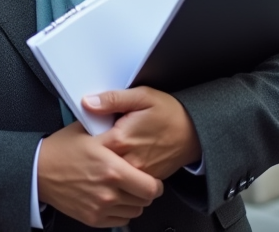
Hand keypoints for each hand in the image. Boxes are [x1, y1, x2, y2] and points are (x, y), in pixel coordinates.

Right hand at [37, 120, 164, 227]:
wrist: (38, 171)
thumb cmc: (62, 150)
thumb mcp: (90, 133)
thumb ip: (115, 132)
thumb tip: (133, 123)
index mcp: (112, 169)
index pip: (151, 187)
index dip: (156, 183)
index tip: (153, 179)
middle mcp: (108, 192)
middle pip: (145, 201)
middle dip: (145, 191)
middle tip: (139, 182)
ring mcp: (100, 207)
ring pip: (134, 211)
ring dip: (133, 201)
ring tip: (124, 189)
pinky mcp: (93, 218)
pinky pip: (120, 220)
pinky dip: (120, 211)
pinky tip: (113, 198)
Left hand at [84, 87, 201, 179]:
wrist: (195, 132)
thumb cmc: (170, 113)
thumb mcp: (142, 96)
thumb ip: (113, 99)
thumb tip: (88, 102)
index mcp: (121, 139)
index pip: (89, 146)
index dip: (83, 139)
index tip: (82, 134)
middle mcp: (128, 161)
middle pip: (98, 162)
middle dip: (92, 154)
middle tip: (91, 145)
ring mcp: (137, 174)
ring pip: (111, 175)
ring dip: (105, 165)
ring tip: (104, 154)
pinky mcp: (146, 180)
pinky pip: (126, 181)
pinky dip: (120, 172)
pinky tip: (120, 160)